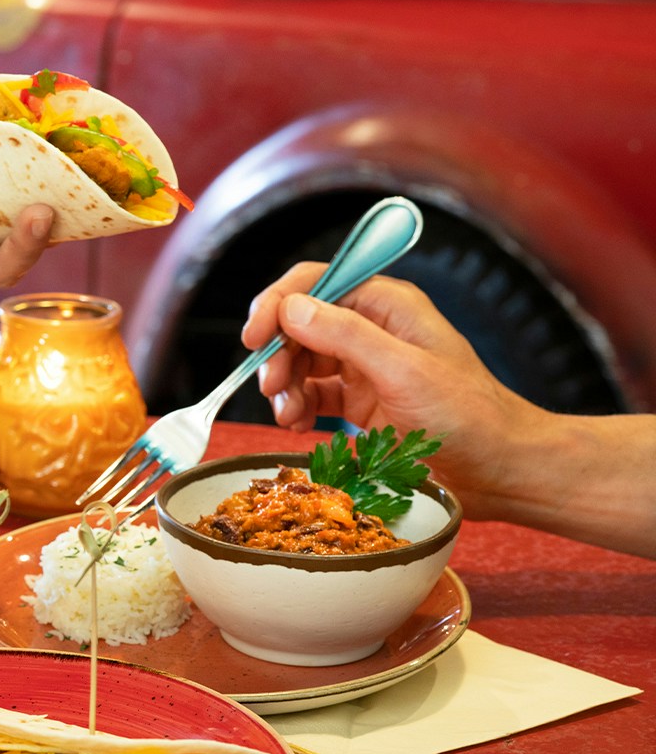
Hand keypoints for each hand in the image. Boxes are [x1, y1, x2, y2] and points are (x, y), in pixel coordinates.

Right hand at [240, 264, 547, 517]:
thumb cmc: (469, 417)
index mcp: (387, 305)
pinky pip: (311, 393)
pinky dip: (296, 407)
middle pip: (299, 324)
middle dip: (277, 354)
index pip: (315, 283)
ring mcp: (365, 365)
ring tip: (288, 415)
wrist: (500, 470)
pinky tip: (297, 425)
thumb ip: (346, 336)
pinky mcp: (360, 401)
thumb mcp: (403, 372)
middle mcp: (372, 329)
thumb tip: (291, 308)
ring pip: (300, 360)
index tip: (252, 339)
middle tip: (271, 388)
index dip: (276, 305)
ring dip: (284, 385)